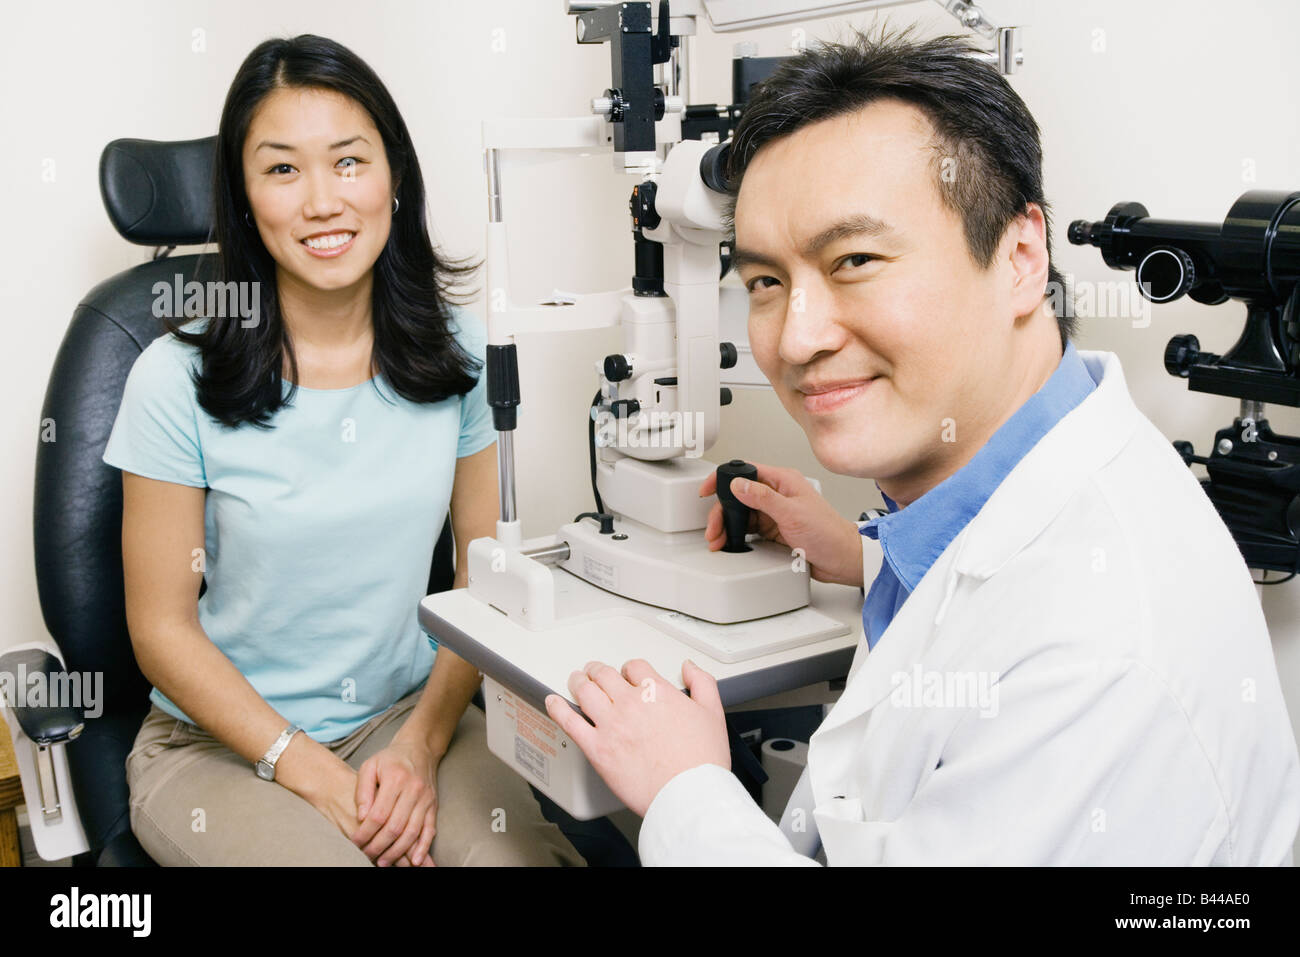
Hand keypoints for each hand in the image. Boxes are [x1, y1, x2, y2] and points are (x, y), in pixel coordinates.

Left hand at [309, 759, 434, 866]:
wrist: (420, 748)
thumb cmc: (391, 759)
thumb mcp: (370, 766)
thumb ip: (363, 791)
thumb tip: (361, 818)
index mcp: (395, 780)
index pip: (378, 815)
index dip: (365, 833)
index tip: (355, 842)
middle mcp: (413, 790)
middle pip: (395, 827)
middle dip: (378, 846)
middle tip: (366, 855)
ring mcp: (426, 800)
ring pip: (412, 833)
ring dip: (397, 852)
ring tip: (383, 862)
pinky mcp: (434, 806)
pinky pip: (430, 830)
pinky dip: (423, 848)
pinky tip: (415, 861)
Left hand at [543, 658, 729, 816]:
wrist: (687, 795)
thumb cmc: (701, 762)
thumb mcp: (712, 713)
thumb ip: (702, 683)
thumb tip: (689, 667)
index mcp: (657, 692)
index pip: (634, 667)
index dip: (628, 669)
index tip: (627, 675)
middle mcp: (630, 704)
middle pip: (605, 675)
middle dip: (597, 670)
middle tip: (594, 672)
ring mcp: (611, 725)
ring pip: (585, 691)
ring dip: (578, 681)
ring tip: (575, 680)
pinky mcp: (597, 749)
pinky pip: (570, 722)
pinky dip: (557, 708)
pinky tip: (553, 702)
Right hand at [699, 461, 863, 586]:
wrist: (842, 560)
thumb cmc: (829, 533)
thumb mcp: (792, 513)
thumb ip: (763, 498)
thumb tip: (739, 485)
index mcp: (783, 481)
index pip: (745, 471)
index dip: (723, 479)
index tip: (708, 489)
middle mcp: (777, 494)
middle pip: (738, 496)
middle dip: (722, 511)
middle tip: (714, 527)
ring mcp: (775, 513)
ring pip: (741, 514)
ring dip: (727, 526)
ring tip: (718, 539)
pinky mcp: (774, 530)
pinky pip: (748, 529)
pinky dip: (736, 536)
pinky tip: (730, 542)